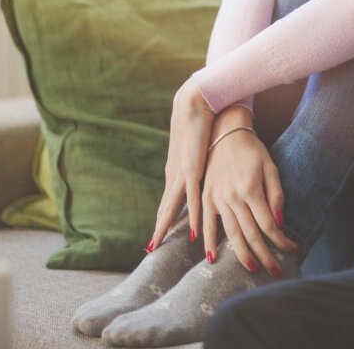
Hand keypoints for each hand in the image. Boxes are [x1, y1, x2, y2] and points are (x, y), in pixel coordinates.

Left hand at [150, 79, 214, 250]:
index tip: (158, 234)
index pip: (168, 200)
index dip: (163, 218)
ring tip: (157, 244)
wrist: (197, 104)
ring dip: (165, 226)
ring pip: (171, 206)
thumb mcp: (196, 149)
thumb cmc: (201, 124)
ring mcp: (182, 173)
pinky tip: (193, 229)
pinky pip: (193, 197)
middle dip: (159, 228)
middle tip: (151, 248)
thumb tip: (199, 172)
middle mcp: (175, 175)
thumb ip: (196, 164)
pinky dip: (193, 215)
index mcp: (176, 171)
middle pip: (165, 208)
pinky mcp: (193, 168)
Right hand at [202, 120, 299, 275]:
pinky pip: (206, 224)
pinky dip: (209, 243)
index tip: (292, 251)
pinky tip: (213, 259)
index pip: (268, 224)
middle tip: (276, 272)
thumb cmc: (253, 151)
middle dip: (265, 256)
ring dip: (242, 255)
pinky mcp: (205, 198)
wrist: (225, 133)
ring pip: (230, 234)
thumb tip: (279, 222)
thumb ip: (276, 194)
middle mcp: (233, 197)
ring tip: (254, 269)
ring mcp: (216, 199)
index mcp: (251, 189)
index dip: (280, 241)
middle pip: (250, 234)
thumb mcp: (270, 167)